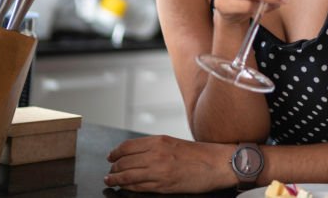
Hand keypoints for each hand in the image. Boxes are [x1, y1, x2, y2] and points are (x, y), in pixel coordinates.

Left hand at [105, 135, 233, 192]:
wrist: (217, 164)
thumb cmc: (200, 154)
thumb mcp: (174, 143)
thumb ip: (155, 147)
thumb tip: (136, 154)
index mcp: (159, 141)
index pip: (127, 147)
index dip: (115, 153)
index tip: (110, 157)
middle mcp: (156, 154)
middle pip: (124, 162)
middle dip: (113, 168)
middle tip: (110, 171)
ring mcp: (158, 171)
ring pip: (127, 176)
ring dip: (115, 179)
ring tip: (111, 181)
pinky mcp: (162, 185)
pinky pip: (138, 187)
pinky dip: (128, 187)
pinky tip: (125, 187)